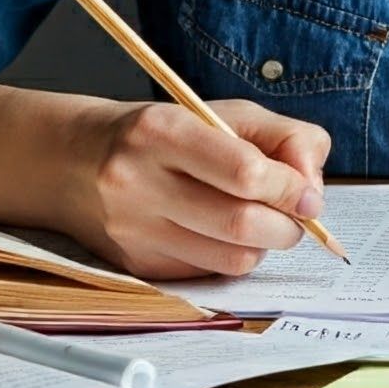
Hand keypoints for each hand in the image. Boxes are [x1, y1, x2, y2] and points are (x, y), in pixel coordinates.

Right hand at [66, 96, 331, 279]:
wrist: (76, 160)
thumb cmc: (165, 132)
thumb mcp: (224, 113)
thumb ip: (285, 139)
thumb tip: (312, 191)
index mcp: (163, 131)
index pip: (245, 172)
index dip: (289, 188)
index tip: (308, 194)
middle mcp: (139, 182)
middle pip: (240, 224)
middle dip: (286, 226)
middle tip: (296, 216)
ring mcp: (134, 230)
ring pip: (229, 259)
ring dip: (263, 246)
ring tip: (263, 223)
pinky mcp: (136, 265)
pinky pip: (208, 274)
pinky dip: (232, 258)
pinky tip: (224, 235)